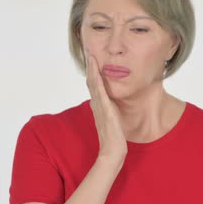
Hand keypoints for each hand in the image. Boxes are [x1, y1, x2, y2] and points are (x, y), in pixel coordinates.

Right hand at [84, 47, 127, 166]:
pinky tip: (96, 72)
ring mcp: (100, 108)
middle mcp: (97, 105)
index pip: (94, 85)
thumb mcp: (112, 121)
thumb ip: (110, 112)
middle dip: (90, 66)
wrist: (113, 153)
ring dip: (92, 69)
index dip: (92, 71)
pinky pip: (100, 94)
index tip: (92, 57)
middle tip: (88, 50)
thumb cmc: (114, 139)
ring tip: (90, 55)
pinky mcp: (105, 111)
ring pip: (93, 85)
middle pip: (91, 81)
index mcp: (99, 106)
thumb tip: (110, 104)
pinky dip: (97, 82)